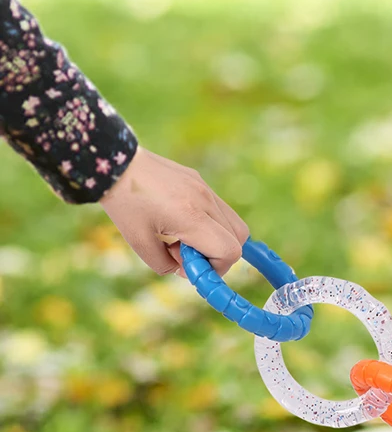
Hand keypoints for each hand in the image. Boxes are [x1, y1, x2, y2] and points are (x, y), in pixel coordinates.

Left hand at [99, 147, 248, 276]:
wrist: (113, 161)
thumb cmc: (124, 204)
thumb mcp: (140, 244)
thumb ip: (166, 266)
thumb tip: (184, 271)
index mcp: (191, 217)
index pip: (229, 251)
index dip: (217, 267)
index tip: (192, 267)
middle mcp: (205, 201)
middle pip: (239, 239)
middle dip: (219, 255)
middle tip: (190, 255)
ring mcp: (206, 188)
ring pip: (235, 224)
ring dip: (217, 239)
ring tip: (185, 237)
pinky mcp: (201, 181)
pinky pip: (220, 210)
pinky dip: (210, 225)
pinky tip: (181, 221)